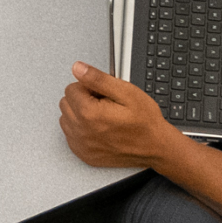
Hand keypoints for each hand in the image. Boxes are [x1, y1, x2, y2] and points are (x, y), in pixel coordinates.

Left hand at [57, 63, 187, 171]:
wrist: (155, 147)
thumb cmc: (144, 122)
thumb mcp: (126, 92)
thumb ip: (98, 78)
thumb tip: (78, 68)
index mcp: (89, 114)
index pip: (72, 88)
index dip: (89, 87)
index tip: (103, 94)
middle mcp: (81, 131)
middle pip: (66, 103)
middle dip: (82, 99)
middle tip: (104, 105)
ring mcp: (81, 145)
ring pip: (66, 119)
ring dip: (79, 114)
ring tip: (102, 117)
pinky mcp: (84, 154)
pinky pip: (71, 135)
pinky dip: (80, 130)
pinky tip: (98, 129)